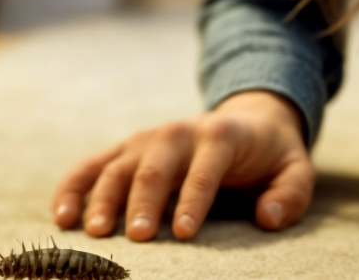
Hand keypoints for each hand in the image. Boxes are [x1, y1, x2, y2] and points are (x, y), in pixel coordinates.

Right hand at [52, 90, 314, 241]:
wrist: (248, 119)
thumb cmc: (270, 155)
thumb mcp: (295, 170)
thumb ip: (290, 195)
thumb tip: (267, 218)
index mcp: (221, 135)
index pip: (205, 167)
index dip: (194, 199)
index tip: (185, 233)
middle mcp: (178, 132)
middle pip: (156, 166)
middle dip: (144, 201)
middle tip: (138, 239)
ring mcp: (147, 139)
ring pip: (118, 165)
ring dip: (103, 197)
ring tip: (96, 233)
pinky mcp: (126, 149)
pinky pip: (92, 165)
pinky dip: (73, 186)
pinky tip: (62, 216)